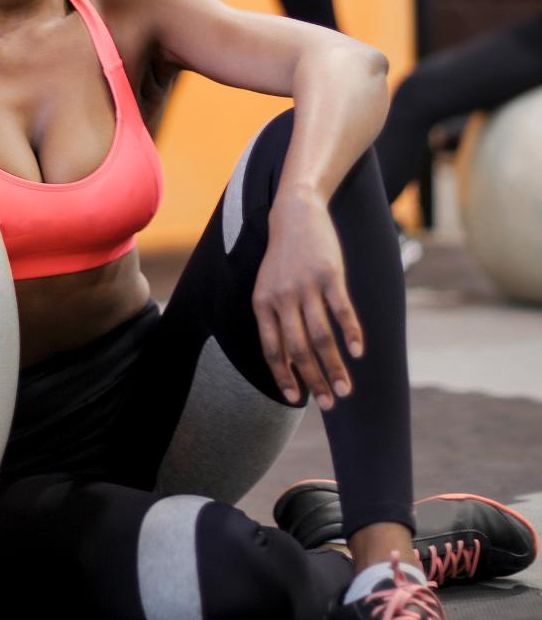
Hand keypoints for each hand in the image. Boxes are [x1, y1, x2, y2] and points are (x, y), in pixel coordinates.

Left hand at [251, 191, 363, 411]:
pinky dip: (350, 333)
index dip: (284, 376)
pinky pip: (341, 310)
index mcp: (262, 304)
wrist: (294, 215)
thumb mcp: (268, 288)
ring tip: (347, 389)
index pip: (271, 350)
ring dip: (335, 366)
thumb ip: (276, 321)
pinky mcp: (329, 275)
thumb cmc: (283, 259)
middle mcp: (281, 298)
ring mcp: (305, 286)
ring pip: (321, 336)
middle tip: (331, 404)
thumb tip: (289, 360)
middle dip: (315, 381)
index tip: (297, 400)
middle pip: (298, 349)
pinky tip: (358, 352)